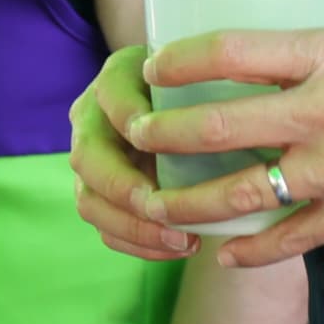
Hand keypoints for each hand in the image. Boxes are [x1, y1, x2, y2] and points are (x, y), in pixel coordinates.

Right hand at [70, 44, 193, 261]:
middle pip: (87, 159)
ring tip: (182, 238)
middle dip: (123, 188)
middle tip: (162, 207)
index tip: (162, 138)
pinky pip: (107, 230)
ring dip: (133, 227)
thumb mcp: (210, 75)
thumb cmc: (205, 86)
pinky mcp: (103, 196)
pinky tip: (177, 248)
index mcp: (115, 81)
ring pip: (90, 202)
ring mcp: (94, 162)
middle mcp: (93, 121)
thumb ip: (213, 87)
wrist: (190, 103)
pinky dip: (139, 244)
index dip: (131, 119)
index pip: (112, 98)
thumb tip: (237, 124)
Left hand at [118, 23, 323, 264]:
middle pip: (219, 126)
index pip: (231, 51)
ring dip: (190, 202)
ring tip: (157, 204)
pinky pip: (294, 238)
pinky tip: (226, 256)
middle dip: (163, 133)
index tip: (152, 67)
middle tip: (134, 134)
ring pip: (243, 192)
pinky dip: (254, 252)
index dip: (179, 60)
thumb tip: (272, 59)